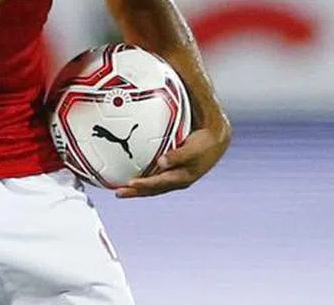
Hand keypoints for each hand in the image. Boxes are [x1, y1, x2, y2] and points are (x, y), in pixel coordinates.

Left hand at [115, 123, 230, 197]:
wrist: (216, 140)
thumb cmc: (204, 143)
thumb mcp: (192, 149)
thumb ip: (177, 156)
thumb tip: (161, 162)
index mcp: (182, 178)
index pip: (158, 184)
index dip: (144, 185)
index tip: (129, 183)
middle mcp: (177, 181)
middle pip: (153, 190)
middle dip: (135, 192)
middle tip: (117, 193)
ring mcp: (175, 177)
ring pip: (153, 186)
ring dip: (137, 188)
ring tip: (120, 189)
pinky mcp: (173, 172)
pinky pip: (155, 177)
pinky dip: (143, 178)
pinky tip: (132, 174)